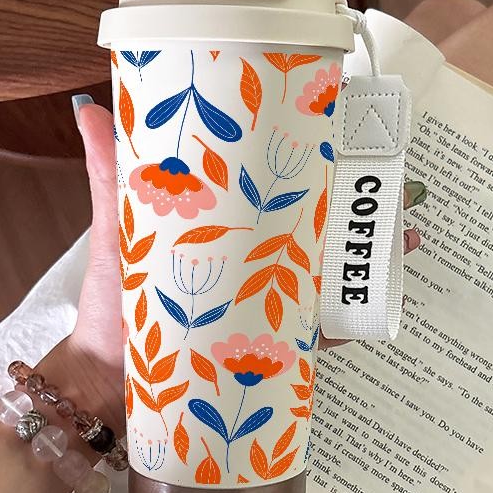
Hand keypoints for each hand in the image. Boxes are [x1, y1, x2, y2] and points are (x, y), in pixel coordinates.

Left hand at [54, 102, 425, 430]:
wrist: (107, 382)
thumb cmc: (114, 305)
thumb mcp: (119, 233)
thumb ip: (110, 176)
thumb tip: (89, 110)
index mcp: (226, 226)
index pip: (276, 184)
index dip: (315, 157)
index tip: (347, 127)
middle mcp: (253, 259)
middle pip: (317, 223)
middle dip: (360, 202)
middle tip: (393, 182)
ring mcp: (267, 301)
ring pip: (330, 271)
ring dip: (370, 253)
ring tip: (403, 234)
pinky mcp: (272, 343)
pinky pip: (320, 330)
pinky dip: (353, 317)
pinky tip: (378, 300)